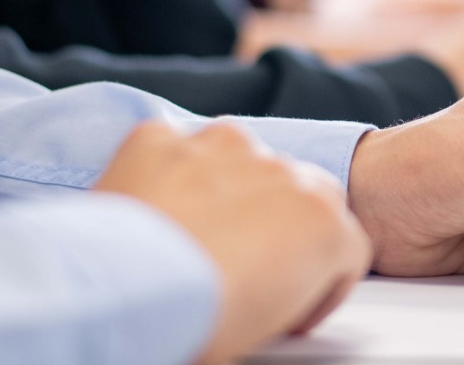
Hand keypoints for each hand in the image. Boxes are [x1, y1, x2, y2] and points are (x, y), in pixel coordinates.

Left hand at [93, 122, 370, 363]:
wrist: (118, 297)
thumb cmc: (197, 322)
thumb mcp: (270, 323)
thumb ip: (287, 291)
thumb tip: (264, 298)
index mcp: (323, 223)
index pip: (345, 245)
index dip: (318, 281)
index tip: (290, 302)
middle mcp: (281, 172)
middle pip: (297, 193)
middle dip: (276, 226)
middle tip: (242, 272)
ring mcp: (220, 148)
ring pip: (237, 161)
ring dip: (224, 192)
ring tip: (192, 243)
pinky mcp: (161, 139)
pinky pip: (173, 150)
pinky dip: (165, 176)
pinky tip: (152, 216)